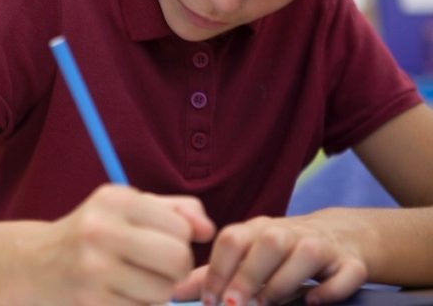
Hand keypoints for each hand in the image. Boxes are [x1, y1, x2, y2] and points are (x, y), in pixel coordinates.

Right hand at [21, 184, 214, 304]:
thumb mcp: (128, 208)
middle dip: (177, 269)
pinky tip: (120, 294)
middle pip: (177, 260)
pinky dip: (139, 305)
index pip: (181, 229)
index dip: (181, 241)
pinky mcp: (90, 301)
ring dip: (158, 292)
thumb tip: (209, 231)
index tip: (162, 243)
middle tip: (160, 268)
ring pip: (162, 291)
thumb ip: (176, 210)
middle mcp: (101, 229)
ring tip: (137, 280)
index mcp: (115, 199)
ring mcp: (93, 268)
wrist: (35, 263)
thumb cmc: (94, 232)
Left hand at [174, 214, 368, 304]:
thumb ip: (214, 274)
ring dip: (285, 280)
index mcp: (258, 229)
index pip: (232, 238)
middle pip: (269, 241)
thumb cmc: (279, 251)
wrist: (338, 235)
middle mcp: (289, 232)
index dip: (218, 269)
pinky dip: (330, 288)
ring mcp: (322, 245)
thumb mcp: (247, 255)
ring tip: (267, 303)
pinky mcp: (351, 263)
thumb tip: (174, 291)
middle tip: (234, 305)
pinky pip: (346, 272)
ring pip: (307, 253)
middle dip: (249, 274)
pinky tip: (312, 301)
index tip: (209, 300)